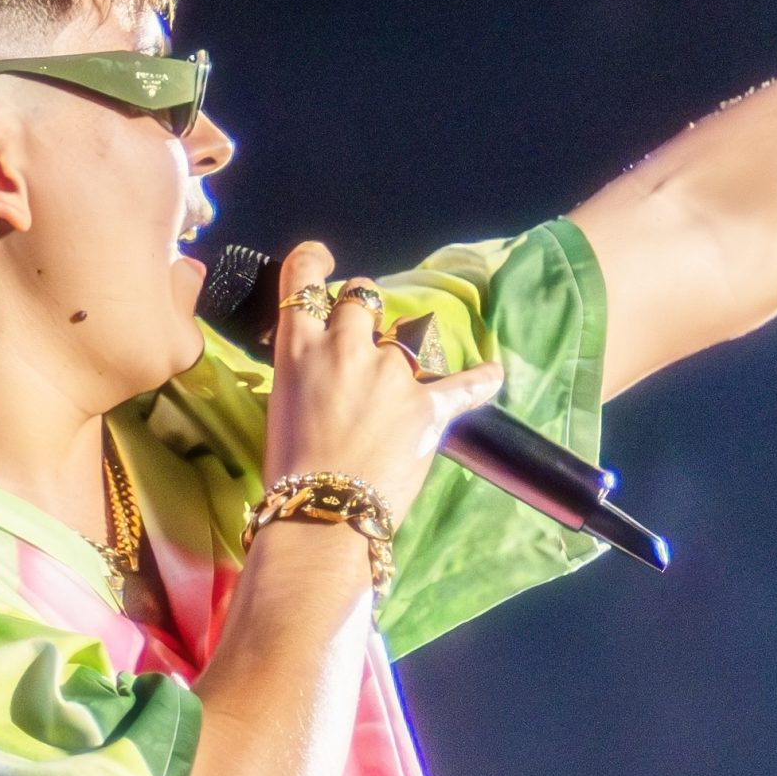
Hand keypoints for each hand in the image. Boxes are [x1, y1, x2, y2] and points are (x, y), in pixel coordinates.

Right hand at [261, 242, 504, 516]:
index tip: (323, 262)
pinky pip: (465, 384)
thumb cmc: (288, 468)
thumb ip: (306, 370)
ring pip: (404, 341)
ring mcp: (392, 373)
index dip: (312, 261)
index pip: (301, 278)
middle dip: (364, 307)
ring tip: (395, 391)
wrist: (322, 515)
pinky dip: (481, 379)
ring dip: (400, 357)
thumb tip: (327, 368)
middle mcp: (347, 345)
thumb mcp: (282, 402)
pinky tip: (494, 372)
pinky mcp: (428, 405)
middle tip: (362, 334)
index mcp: (300, 346)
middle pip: (362, 297)